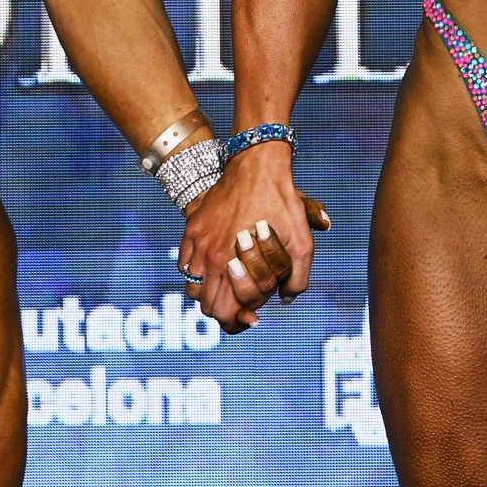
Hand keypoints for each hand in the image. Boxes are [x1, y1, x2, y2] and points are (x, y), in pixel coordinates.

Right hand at [177, 142, 329, 333]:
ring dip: (210, 293)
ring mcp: (197, 240)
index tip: (254, 316)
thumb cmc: (281, 202)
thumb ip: (297, 280)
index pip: (223, 313)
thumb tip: (283, 300)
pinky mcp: (193, 225)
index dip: (239, 322)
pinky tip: (216, 266)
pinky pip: (185, 263)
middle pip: (207, 305)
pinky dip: (197, 272)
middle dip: (226, 311)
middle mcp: (209, 255)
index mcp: (231, 263)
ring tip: (229, 286)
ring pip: (193, 287)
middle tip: (243, 304)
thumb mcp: (302, 243)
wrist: (257, 164)